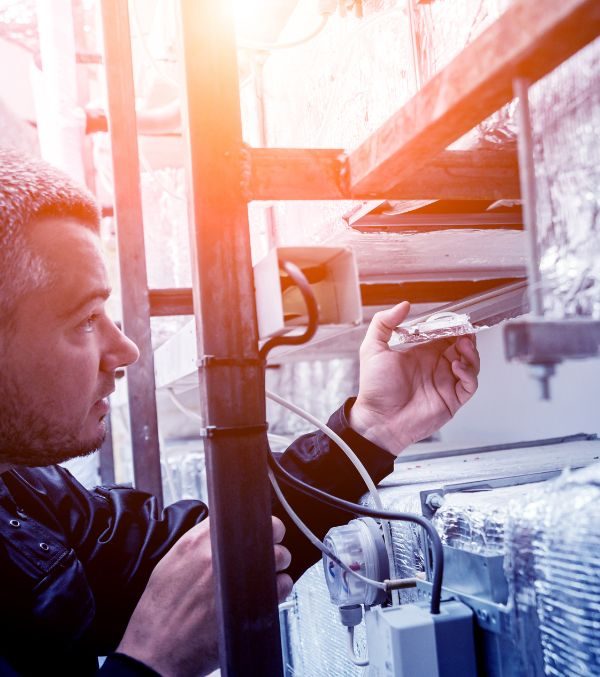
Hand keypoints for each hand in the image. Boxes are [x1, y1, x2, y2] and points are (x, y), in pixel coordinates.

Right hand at [117, 517, 291, 676]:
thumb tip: (221, 533)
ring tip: (264, 575)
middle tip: (266, 551)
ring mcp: (239, 577)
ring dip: (277, 564)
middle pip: (267, 531)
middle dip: (272, 539)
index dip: (255, 523)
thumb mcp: (172, 563)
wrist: (156, 649)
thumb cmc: (160, 611)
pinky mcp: (253, 601)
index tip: (258, 530)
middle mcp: (221, 554)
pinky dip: (279, 588)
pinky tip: (265, 593)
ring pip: (279, 556)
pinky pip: (282, 585)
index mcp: (199, 540)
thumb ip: (198, 542)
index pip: (241, 514)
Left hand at [349, 302, 479, 454]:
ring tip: (463, 345)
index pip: (444, 335)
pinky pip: (470, 384)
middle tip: (465, 329)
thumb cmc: (375, 389)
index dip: (452, 326)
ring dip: (471, 352)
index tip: (455, 318)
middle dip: (466, 336)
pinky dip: (469, 373)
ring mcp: (445, 383)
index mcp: (421, 354)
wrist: (378, 420)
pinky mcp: (452, 399)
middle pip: (461, 347)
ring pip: (470, 363)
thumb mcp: (372, 349)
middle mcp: (435, 367)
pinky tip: (458, 366)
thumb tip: (403, 305)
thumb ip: (384, 323)